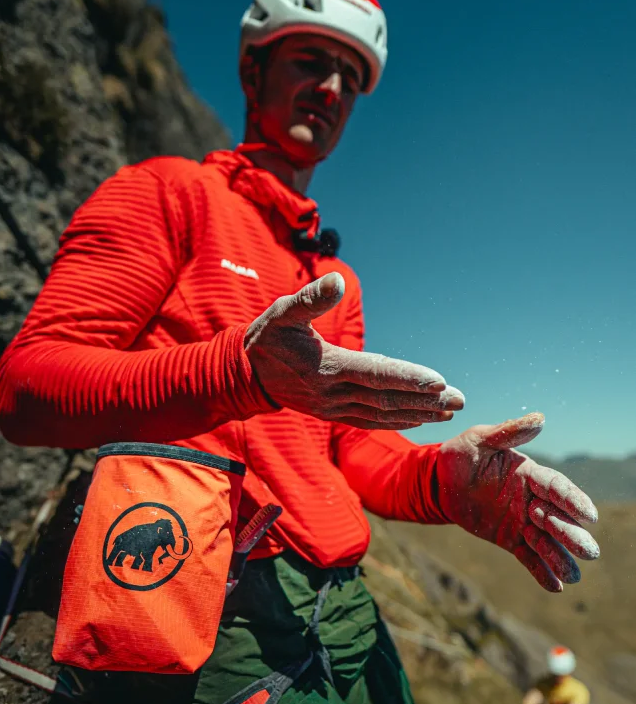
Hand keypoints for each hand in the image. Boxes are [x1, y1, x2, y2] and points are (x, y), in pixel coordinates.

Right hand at [245, 272, 464, 429]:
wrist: (243, 374)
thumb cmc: (266, 337)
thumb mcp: (282, 311)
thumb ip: (311, 298)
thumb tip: (337, 281)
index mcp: (326, 366)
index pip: (375, 374)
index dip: (408, 378)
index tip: (440, 381)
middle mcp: (332, 392)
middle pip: (387, 399)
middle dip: (426, 400)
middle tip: (460, 399)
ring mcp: (333, 407)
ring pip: (382, 413)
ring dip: (418, 413)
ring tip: (450, 412)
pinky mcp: (333, 414)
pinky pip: (370, 421)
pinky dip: (397, 421)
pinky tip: (420, 419)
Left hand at [436, 412, 598, 591]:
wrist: (439, 481)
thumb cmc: (461, 455)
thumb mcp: (479, 439)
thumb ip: (507, 432)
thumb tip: (540, 418)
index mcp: (529, 474)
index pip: (556, 487)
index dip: (573, 500)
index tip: (589, 515)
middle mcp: (532, 499)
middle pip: (557, 518)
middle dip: (572, 534)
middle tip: (589, 551)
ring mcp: (523, 521)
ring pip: (546, 541)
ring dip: (561, 557)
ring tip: (574, 576)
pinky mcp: (510, 539)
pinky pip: (528, 557)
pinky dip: (541, 571)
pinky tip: (555, 586)